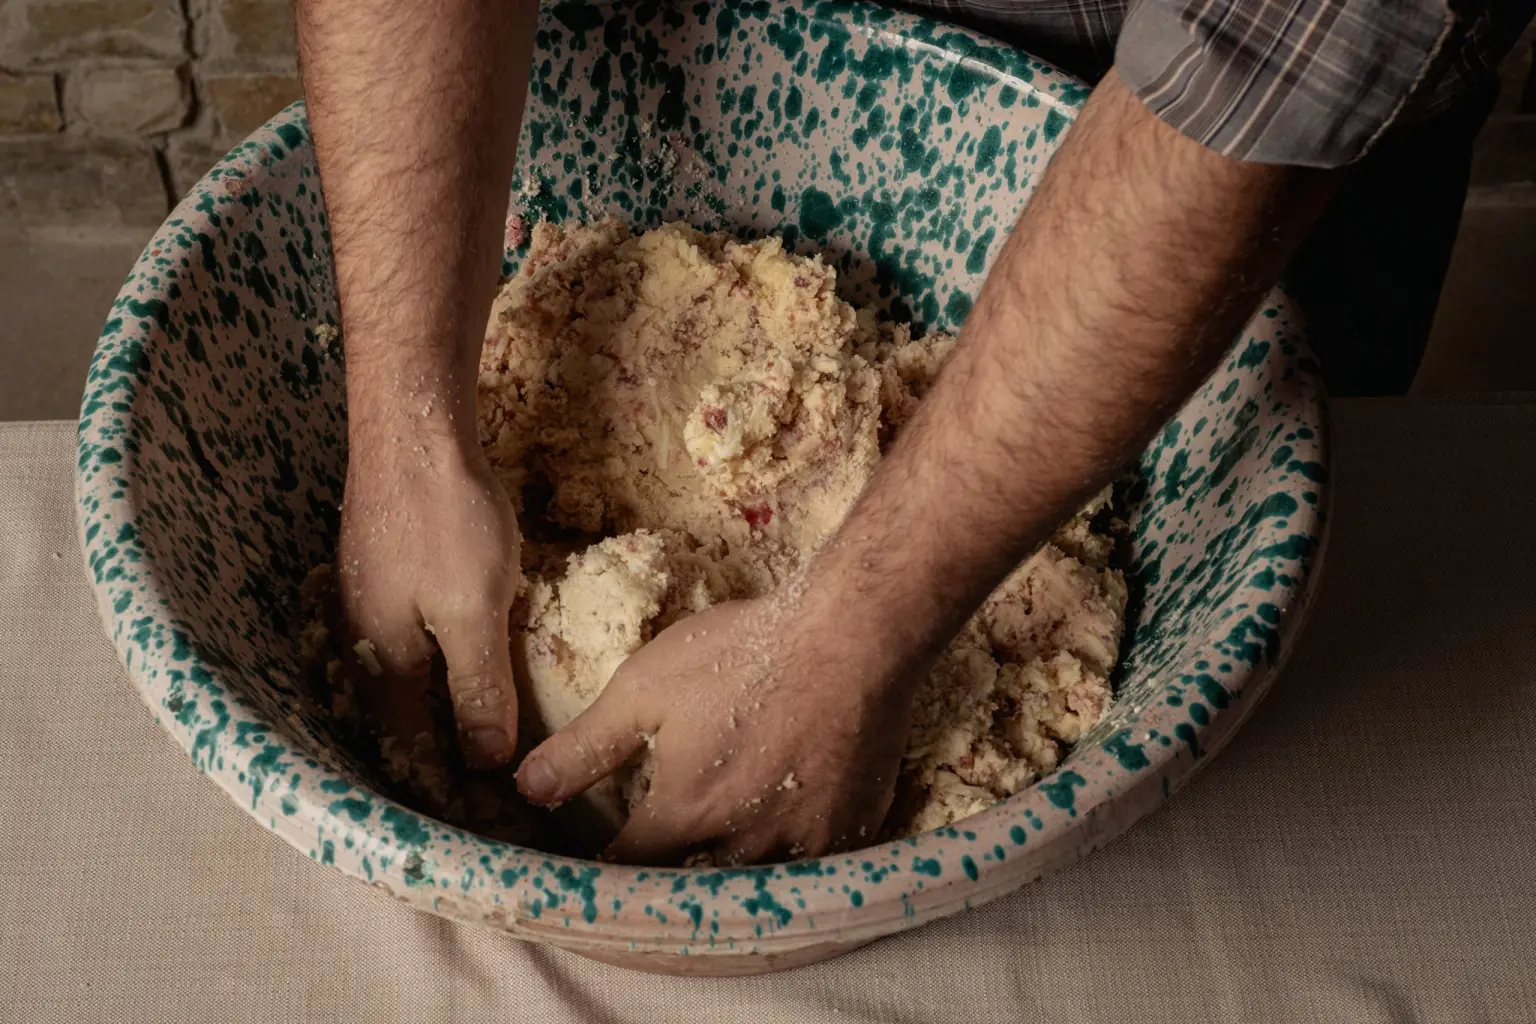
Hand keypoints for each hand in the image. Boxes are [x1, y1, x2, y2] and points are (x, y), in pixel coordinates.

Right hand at [337, 417, 521, 786]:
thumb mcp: (473, 611)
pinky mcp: (388, 569)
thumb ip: (477, 687)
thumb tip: (485, 760)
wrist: (414, 427)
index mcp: (383, 659)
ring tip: (475, 740)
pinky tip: (462, 665)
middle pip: (400, 716)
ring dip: (436, 711)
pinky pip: (412, 639)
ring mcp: (371, 600)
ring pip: (404, 677)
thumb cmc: (444, 518)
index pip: (410, 744)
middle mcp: (364, 636)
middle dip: (438, 754)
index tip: (481, 815)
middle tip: (482, 787)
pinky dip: (437, 667)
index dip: (445, 781)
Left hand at [513, 594, 916, 864]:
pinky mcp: (850, 832)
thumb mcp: (647, 687)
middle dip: (670, 885)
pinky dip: (788, 869)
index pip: (630, 870)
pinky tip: (779, 845)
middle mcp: (741, 843)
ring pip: (754, 889)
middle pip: (693, 890)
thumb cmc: (744, 652)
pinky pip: (812, 875)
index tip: (600, 861)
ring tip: (712, 863)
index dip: (608, 869)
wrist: (852, 636)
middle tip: (656, 870)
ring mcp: (802, 844)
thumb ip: (586, 745)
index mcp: (684, 812)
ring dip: (728, 883)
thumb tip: (527, 787)